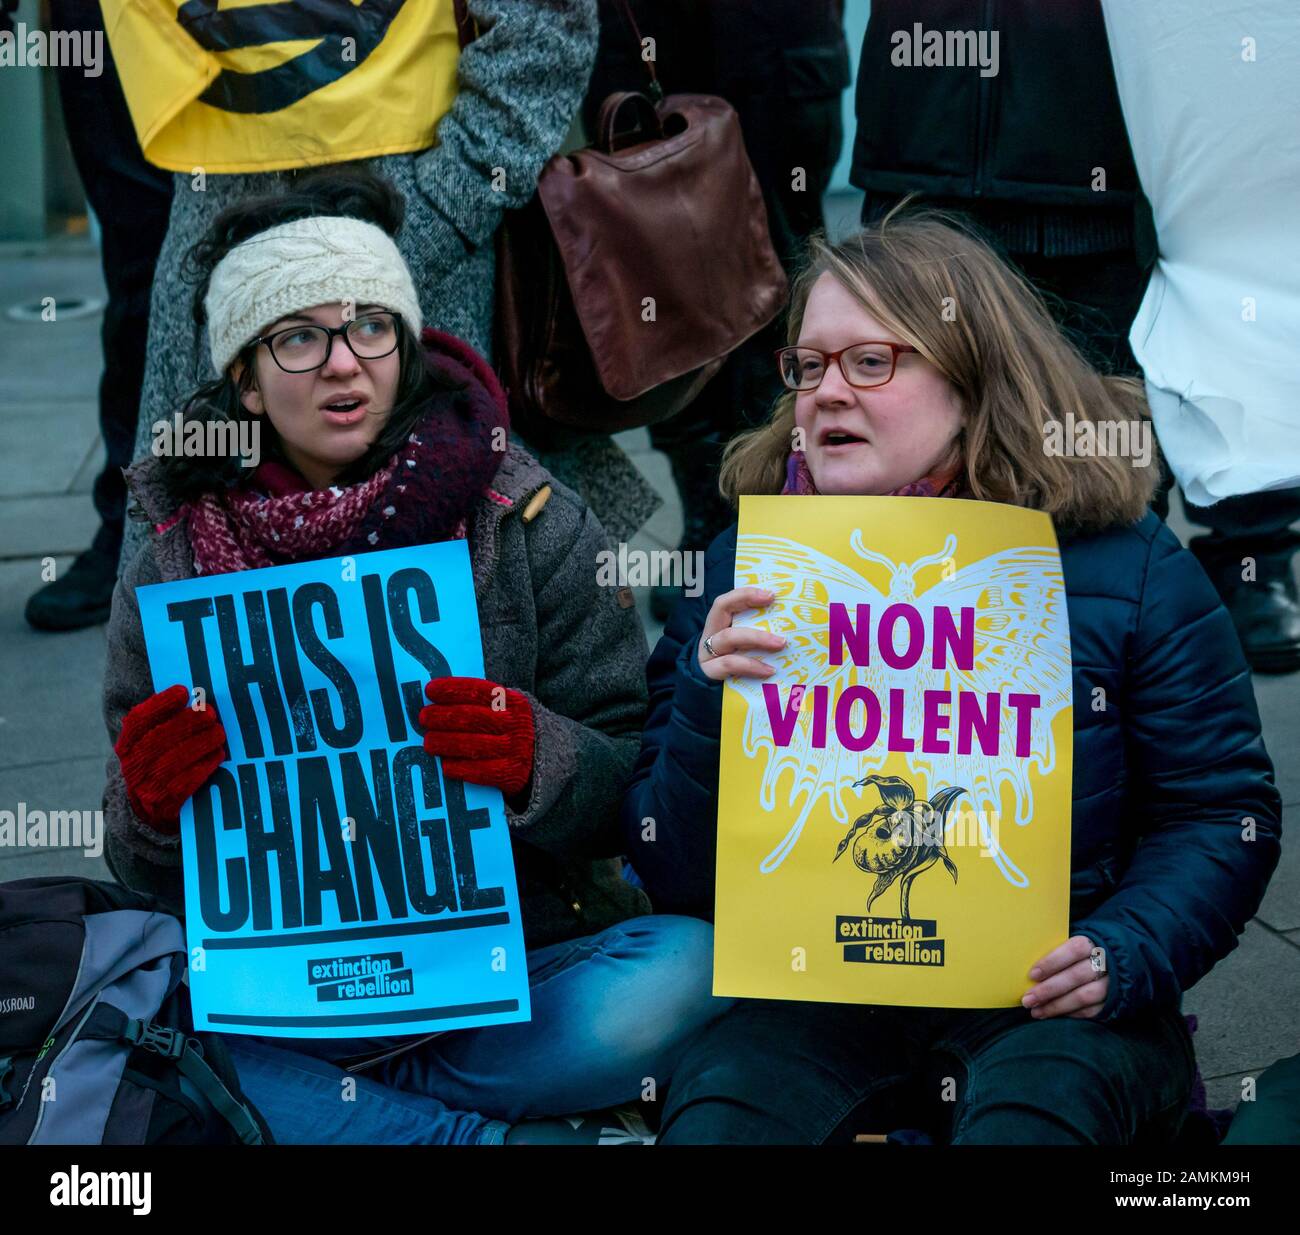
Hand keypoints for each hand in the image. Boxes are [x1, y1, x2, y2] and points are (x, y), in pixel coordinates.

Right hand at [114, 684, 226, 833]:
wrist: (152, 814)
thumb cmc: (162, 767)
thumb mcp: (156, 746)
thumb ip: (168, 723)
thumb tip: (197, 696)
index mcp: (128, 747)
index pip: (137, 722)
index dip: (159, 705)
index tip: (183, 691)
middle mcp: (132, 767)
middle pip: (157, 740)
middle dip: (186, 723)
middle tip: (210, 712)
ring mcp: (146, 789)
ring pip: (172, 762)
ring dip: (199, 744)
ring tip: (219, 732)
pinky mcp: (164, 806)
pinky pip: (184, 784)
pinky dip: (203, 766)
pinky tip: (218, 754)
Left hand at [419, 676, 534, 801]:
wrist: (550, 759)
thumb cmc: (515, 729)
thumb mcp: (509, 709)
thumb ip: (483, 703)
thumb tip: (440, 699)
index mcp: (515, 702)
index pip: (479, 691)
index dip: (452, 689)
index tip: (430, 690)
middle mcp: (517, 724)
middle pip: (472, 718)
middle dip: (443, 716)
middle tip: (424, 717)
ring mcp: (516, 750)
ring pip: (472, 745)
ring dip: (445, 743)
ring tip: (428, 742)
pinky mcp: (512, 774)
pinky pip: (480, 772)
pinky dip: (460, 768)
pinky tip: (446, 766)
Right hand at [697, 587, 785, 681]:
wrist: (704, 702)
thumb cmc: (732, 673)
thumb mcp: (741, 652)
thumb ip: (756, 639)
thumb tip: (790, 633)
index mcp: (717, 626)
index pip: (726, 601)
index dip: (745, 593)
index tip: (771, 594)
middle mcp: (710, 635)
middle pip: (720, 608)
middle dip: (746, 600)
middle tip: (773, 602)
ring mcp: (707, 654)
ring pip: (729, 637)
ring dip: (757, 637)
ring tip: (781, 643)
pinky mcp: (710, 673)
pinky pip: (730, 664)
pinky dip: (751, 666)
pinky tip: (769, 671)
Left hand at [1022, 934, 1108, 1019]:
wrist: (1112, 964)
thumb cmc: (1079, 955)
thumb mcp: (1070, 946)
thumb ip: (1054, 952)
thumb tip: (1027, 969)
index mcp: (1091, 944)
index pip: (1073, 950)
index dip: (1052, 962)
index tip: (1032, 975)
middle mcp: (1104, 963)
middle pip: (1075, 976)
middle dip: (1048, 989)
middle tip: (1028, 1000)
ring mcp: (1111, 984)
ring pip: (1083, 996)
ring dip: (1057, 1006)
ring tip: (1036, 1011)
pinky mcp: (1114, 1002)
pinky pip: (1091, 1011)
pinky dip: (1071, 1014)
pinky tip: (1054, 1015)